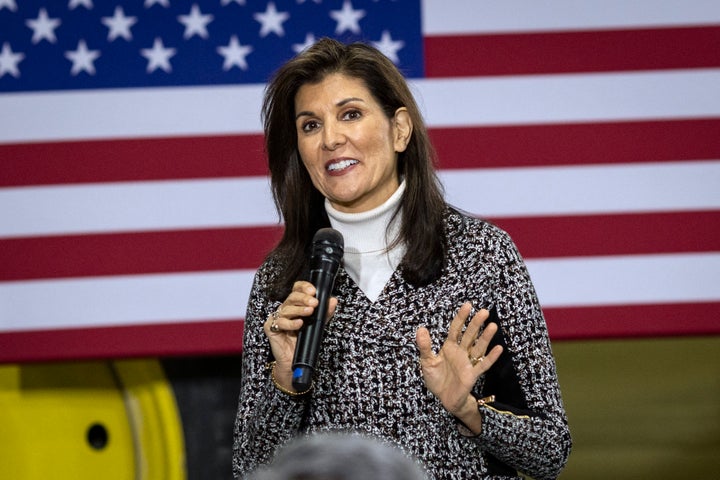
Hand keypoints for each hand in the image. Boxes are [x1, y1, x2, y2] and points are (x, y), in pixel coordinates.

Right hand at [264, 280, 337, 389]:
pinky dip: (290, 323)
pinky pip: (280, 323)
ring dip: (299, 310)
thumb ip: (325, 312)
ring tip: (310, 312)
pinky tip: (299, 324)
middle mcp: (285, 309)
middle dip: (304, 298)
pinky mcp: (271, 328)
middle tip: (314, 302)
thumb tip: (333, 300)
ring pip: (286, 309)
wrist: (293, 360)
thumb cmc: (303, 340)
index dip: (304, 287)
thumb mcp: (317, 324)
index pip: (297, 289)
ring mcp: (277, 318)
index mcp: (295, 305)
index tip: (313, 290)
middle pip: (292, 297)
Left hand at [416, 302, 502, 429]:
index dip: (461, 317)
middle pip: (469, 335)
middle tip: (484, 311)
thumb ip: (424, 346)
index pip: (456, 329)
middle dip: (476, 324)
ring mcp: (468, 362)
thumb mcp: (426, 362)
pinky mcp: (472, 375)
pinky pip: (483, 365)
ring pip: (478, 347)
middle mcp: (461, 352)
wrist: (443, 398)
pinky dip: (491, 357)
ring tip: (493, 326)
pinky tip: (498, 348)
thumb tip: (421, 329)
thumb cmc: (436, 378)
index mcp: (449, 346)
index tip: (468, 305)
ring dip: (486, 337)